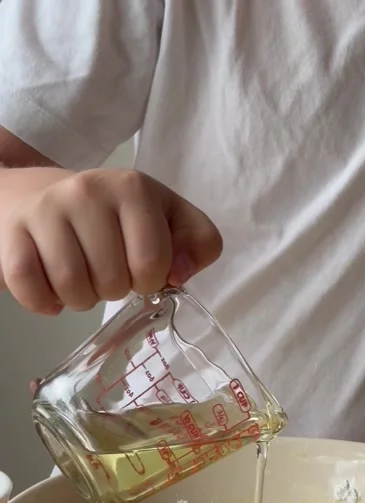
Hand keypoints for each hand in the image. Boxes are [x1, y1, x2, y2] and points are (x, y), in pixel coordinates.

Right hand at [0, 167, 221, 314]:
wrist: (35, 196)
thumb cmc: (110, 217)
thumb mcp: (165, 218)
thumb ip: (197, 242)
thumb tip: (182, 274)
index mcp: (133, 188)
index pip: (153, 263)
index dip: (150, 282)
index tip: (139, 270)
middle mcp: (87, 191)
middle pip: (113, 282)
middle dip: (113, 291)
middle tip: (105, 273)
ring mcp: (46, 210)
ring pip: (73, 289)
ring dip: (80, 300)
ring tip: (80, 280)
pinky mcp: (11, 233)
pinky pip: (30, 289)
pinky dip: (44, 303)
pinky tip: (51, 292)